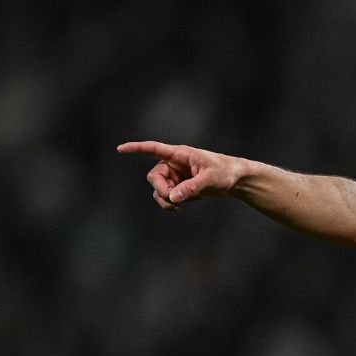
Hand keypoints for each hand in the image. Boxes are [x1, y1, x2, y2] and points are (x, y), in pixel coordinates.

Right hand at [118, 141, 246, 209]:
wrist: (235, 180)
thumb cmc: (225, 173)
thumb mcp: (210, 180)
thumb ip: (191, 188)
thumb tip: (173, 197)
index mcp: (180, 154)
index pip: (154, 149)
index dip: (136, 148)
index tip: (120, 149)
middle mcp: (174, 164)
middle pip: (154, 177)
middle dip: (161, 190)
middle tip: (175, 201)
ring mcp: (175, 176)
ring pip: (158, 189)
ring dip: (165, 200)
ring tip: (180, 206)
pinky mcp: (179, 186)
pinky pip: (166, 197)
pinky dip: (170, 203)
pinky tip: (182, 207)